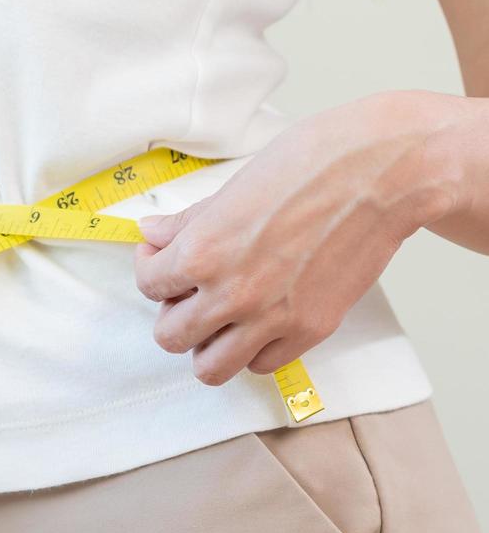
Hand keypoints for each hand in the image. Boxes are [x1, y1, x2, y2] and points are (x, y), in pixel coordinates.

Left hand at [133, 91, 460, 384]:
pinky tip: (258, 322)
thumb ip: (186, 222)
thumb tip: (148, 232)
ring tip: (219, 321)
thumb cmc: (311, 164)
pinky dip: (253, 350)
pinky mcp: (310, 329)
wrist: (384, 171)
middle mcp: (231, 293)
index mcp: (202, 252)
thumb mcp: (233, 187)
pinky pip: (261, 365)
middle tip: (190, 294)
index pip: (148, 285)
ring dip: (207, 347)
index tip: (162, 259)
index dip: (152, 270)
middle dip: (174, 314)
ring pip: (209, 368)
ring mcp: (271, 318)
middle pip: (170, 337)